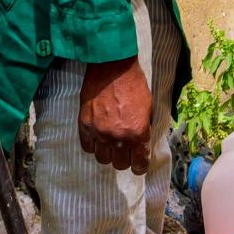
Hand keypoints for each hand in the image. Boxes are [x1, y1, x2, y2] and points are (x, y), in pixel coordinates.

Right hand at [78, 56, 152, 170]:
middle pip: (119, 164)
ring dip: (108, 154)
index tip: (139, 165)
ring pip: (102, 159)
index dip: (140, 166)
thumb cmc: (134, 84)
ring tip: (111, 145)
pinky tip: (98, 140)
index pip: (139, 162)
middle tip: (125, 152)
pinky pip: (87, 147)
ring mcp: (99, 133)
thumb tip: (142, 142)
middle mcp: (118, 137)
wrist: (112, 67)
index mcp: (137, 133)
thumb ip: (144, 128)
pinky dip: (93, 146)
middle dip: (124, 160)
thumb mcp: (148, 107)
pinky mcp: (85, 125)